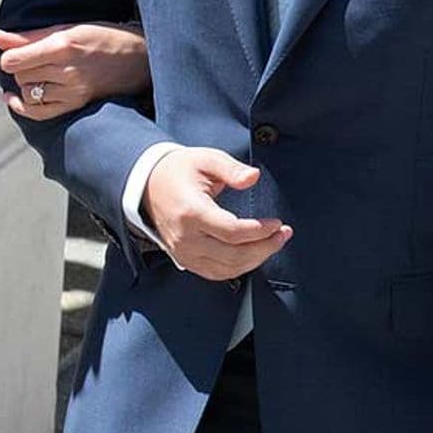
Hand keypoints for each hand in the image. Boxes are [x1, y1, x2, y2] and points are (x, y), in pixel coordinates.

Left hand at [0, 23, 150, 120]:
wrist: (137, 59)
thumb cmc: (103, 38)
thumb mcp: (67, 28)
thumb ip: (28, 36)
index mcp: (62, 46)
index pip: (15, 59)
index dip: (8, 56)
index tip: (13, 52)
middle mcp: (66, 71)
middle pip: (21, 75)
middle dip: (19, 67)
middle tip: (30, 59)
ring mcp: (72, 91)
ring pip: (27, 92)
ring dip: (25, 83)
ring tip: (35, 73)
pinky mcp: (75, 104)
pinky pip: (39, 112)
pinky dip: (23, 107)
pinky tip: (16, 99)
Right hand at [141, 147, 291, 280]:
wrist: (149, 184)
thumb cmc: (179, 170)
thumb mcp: (206, 159)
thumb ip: (231, 168)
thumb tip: (253, 177)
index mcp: (191, 212)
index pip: (233, 232)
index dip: (260, 231)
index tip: (277, 223)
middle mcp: (185, 237)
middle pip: (233, 255)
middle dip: (265, 247)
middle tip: (283, 234)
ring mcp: (183, 252)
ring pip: (227, 269)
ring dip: (255, 259)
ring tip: (272, 244)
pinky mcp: (184, 259)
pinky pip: (215, 273)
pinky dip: (238, 268)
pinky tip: (252, 255)